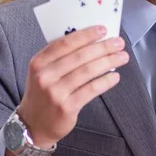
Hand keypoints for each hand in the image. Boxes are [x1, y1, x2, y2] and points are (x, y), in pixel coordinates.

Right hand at [18, 25, 128, 149]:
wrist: (33, 125)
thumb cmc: (43, 94)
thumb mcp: (43, 73)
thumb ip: (60, 58)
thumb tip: (91, 42)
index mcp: (39, 62)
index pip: (65, 43)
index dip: (86, 35)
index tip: (103, 30)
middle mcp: (45, 76)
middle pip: (80, 56)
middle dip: (103, 47)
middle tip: (119, 43)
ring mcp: (55, 92)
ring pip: (88, 71)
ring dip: (108, 62)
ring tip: (122, 57)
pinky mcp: (67, 107)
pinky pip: (91, 90)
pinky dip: (105, 81)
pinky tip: (115, 77)